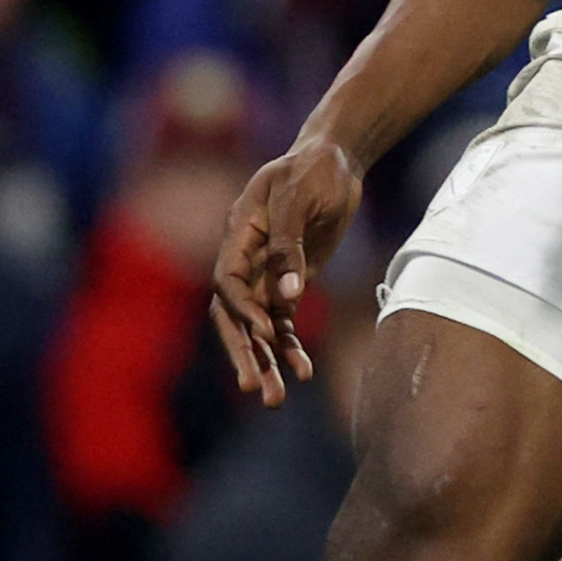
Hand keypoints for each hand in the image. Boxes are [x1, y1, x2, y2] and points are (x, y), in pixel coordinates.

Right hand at [210, 139, 365, 405]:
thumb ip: (291, 245)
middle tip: (254, 389)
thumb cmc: (313, 169)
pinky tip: (302, 371)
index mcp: (239, 234)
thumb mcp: (301, 197)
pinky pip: (283, 321)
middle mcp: (245, 258)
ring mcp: (264, 273)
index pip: (228, 281)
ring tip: (276, 400)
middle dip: (244, 353)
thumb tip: (290, 296)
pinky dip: (289, 346)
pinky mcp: (288, 282)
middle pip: (235, 315)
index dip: (244, 309)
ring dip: (266, 362)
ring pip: (257, 326)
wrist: (333, 160)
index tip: (268, 332)